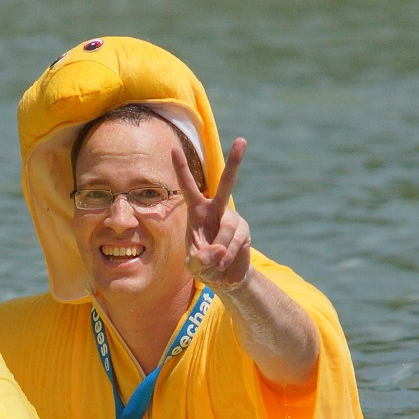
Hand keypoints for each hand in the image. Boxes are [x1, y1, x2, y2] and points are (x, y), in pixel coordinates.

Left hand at [174, 137, 252, 290]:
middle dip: (235, 163)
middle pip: (227, 183)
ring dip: (217, 251)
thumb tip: (215, 251)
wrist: (224, 277)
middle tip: (242, 140)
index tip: (173, 149)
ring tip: (213, 264)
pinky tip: (222, 265)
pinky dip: (225, 258)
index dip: (181, 169)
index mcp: (197, 211)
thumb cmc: (203, 264)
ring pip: (226, 229)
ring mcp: (233, 218)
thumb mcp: (193, 264)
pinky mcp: (245, 231)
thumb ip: (198, 259)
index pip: (188, 187)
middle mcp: (217, 209)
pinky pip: (234, 243)